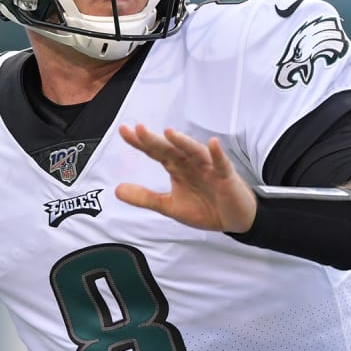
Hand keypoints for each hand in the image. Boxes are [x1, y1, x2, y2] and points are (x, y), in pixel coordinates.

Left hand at [114, 124, 256, 232]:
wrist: (234, 220)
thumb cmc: (205, 207)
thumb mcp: (170, 206)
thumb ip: (145, 197)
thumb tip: (117, 190)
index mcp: (177, 168)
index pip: (156, 152)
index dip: (140, 142)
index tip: (124, 131)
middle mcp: (190, 163)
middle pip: (170, 149)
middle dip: (155, 140)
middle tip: (138, 129)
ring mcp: (209, 167)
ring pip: (194, 152)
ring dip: (183, 142)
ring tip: (169, 133)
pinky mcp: (226, 176)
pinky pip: (221, 163)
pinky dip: (217, 154)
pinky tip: (213, 144)